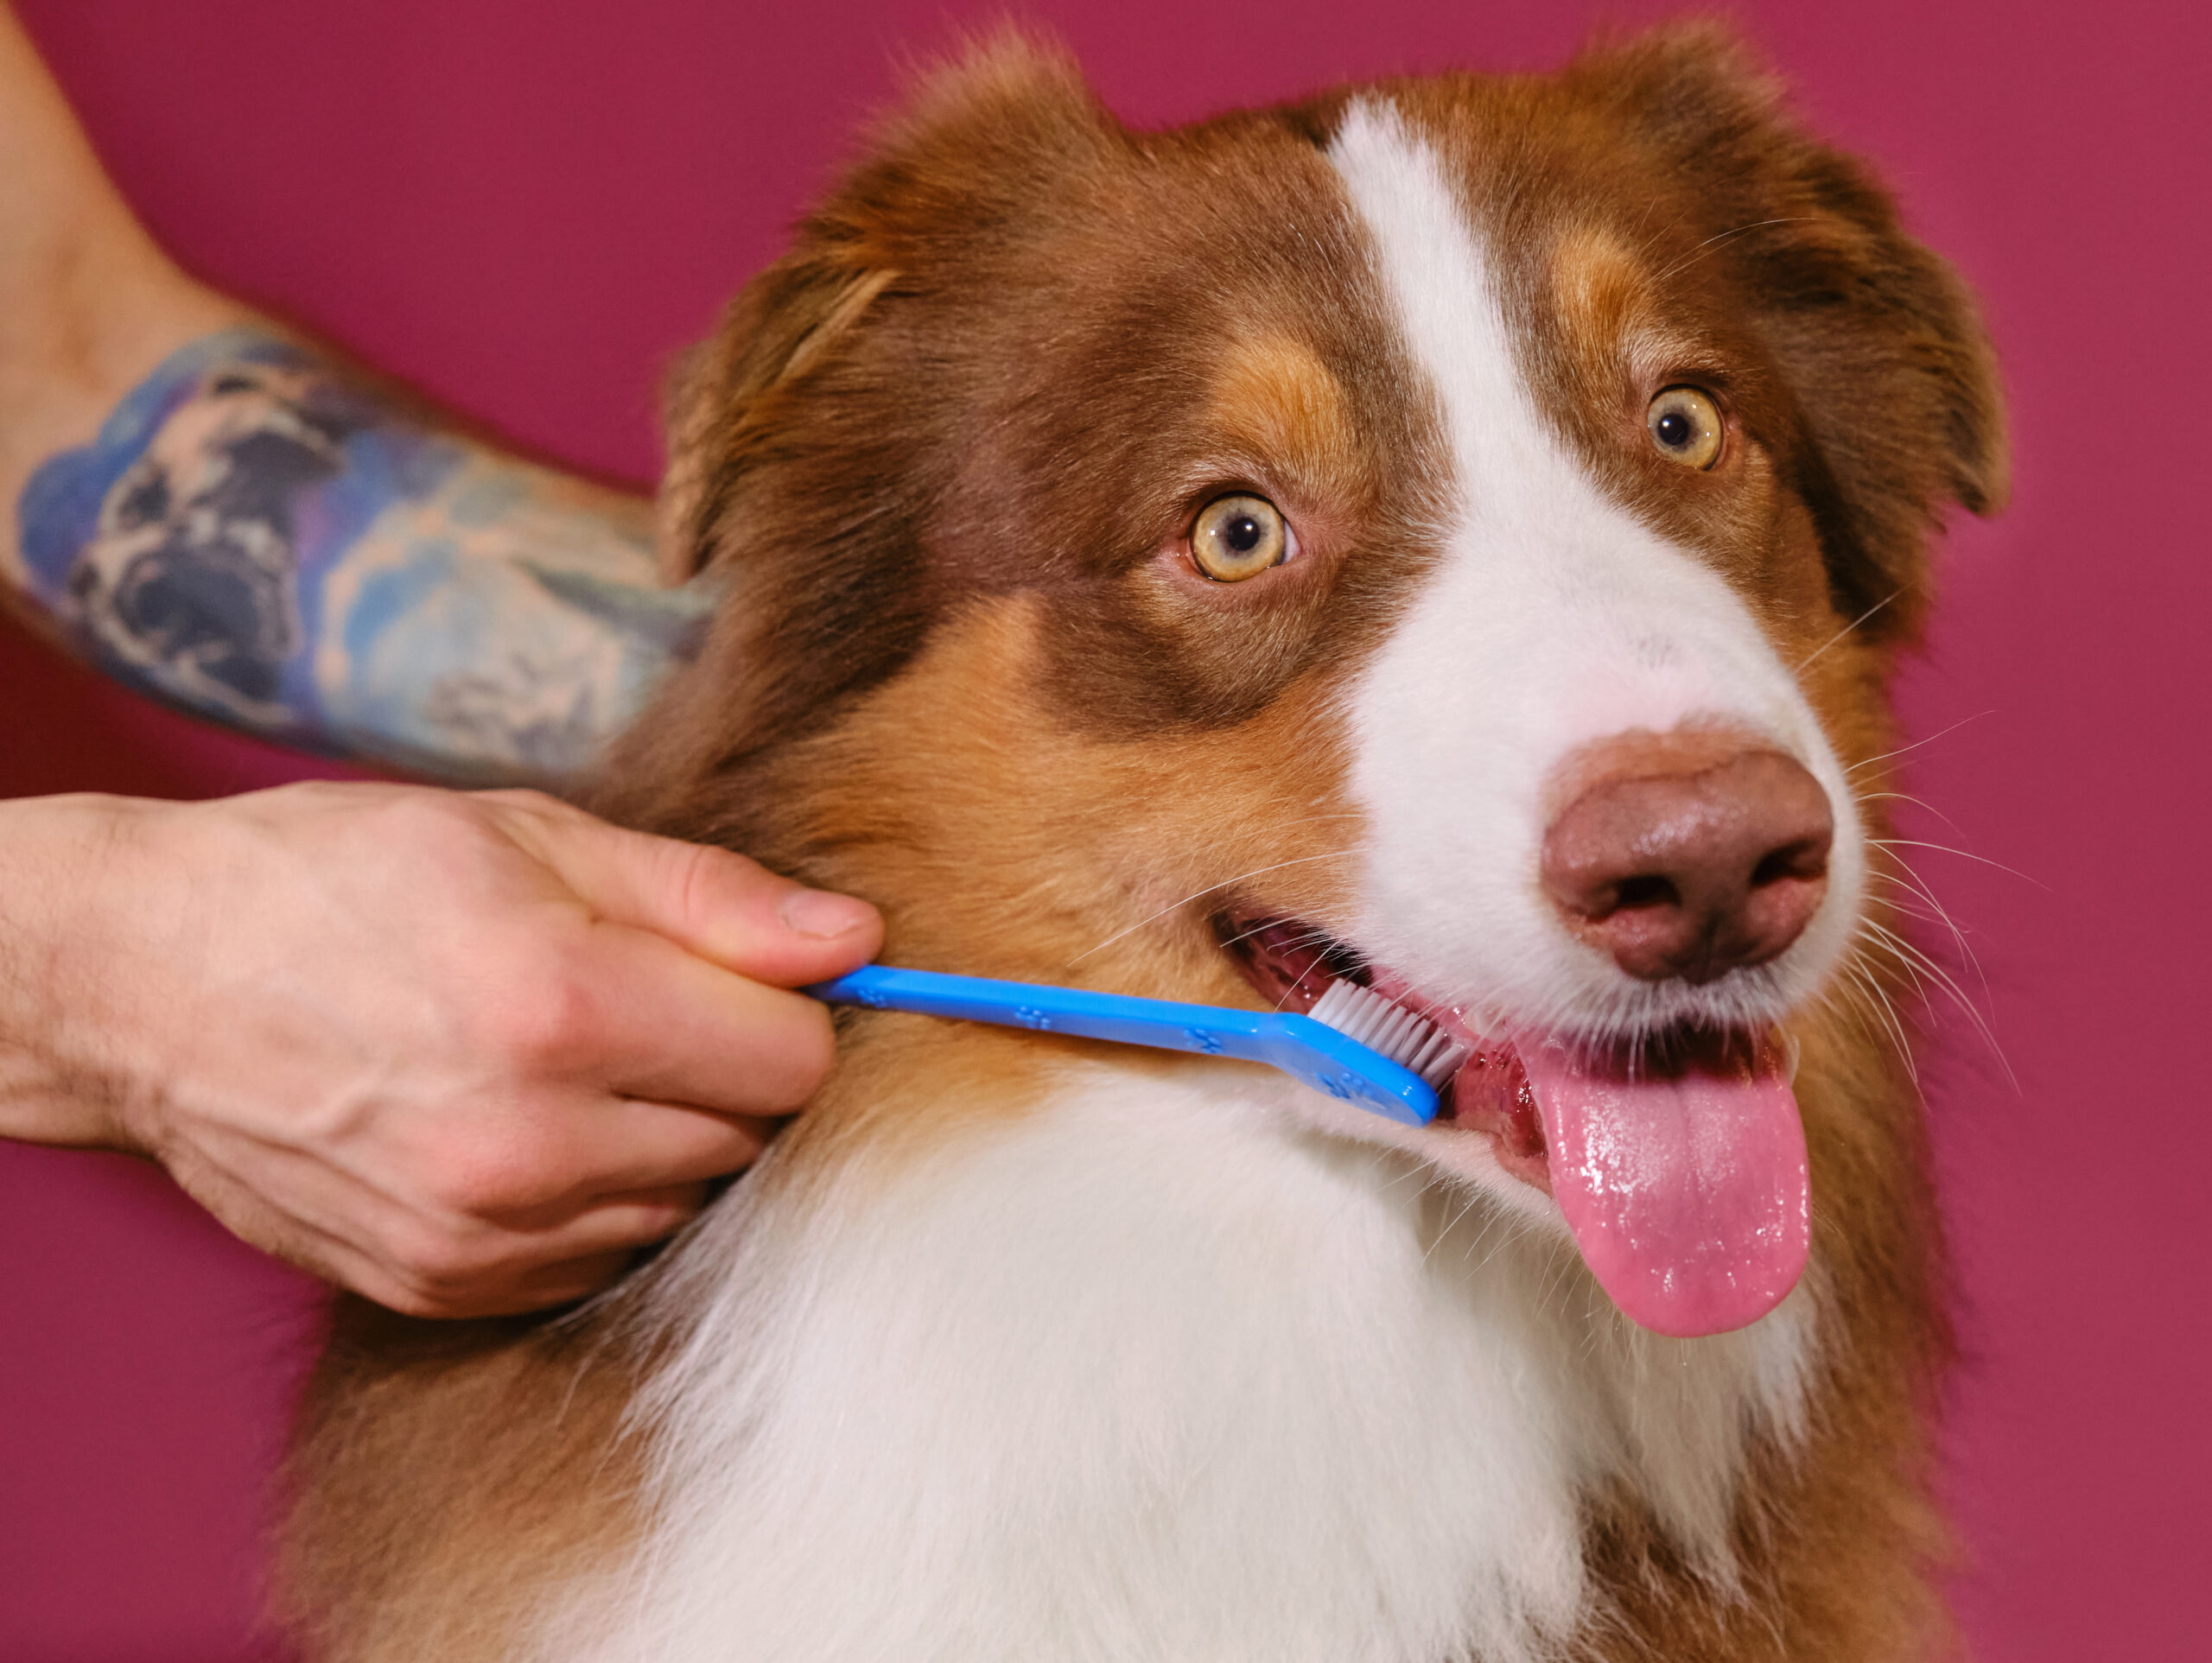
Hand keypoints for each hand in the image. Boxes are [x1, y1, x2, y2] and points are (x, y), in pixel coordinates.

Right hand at [0, 783, 879, 1315]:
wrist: (141, 984)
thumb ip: (709, 899)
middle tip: (644, 1007)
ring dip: (662, 1142)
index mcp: (563, 1007)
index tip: (743, 978)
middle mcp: (527, 1142)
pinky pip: (596, 1261)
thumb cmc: (336, 880)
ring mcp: (478, 1231)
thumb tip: (855, 940)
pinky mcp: (440, 1284)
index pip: (795, 1060)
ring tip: (572, 1062)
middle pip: (748, 1139)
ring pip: (681, 1208)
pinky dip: (591, 1201)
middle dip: (727, 1072)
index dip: (787, 1009)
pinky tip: (525, 1126)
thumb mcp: (528, 835)